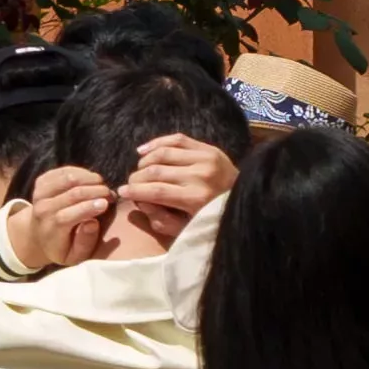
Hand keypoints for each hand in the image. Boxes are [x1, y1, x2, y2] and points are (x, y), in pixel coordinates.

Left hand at [5, 165, 116, 269]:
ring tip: (102, 186)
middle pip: (72, 194)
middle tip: (111, 194)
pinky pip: (63, 171)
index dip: (89, 207)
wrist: (37, 234)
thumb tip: (92, 222)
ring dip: (90, 179)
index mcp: (50, 228)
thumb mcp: (75, 256)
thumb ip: (85, 242)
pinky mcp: (41, 181)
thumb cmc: (63, 246)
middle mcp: (42, 209)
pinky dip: (80, 172)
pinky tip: (90, 180)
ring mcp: (40, 193)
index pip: (68, 216)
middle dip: (96, 191)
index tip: (107, 202)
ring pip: (68, 178)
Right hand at [117, 133, 240, 251]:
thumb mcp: (187, 229)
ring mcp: (206, 158)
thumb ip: (161, 219)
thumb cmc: (215, 220)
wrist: (248, 201)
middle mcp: (200, 175)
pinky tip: (143, 151)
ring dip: (144, 161)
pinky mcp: (209, 148)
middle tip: (131, 183)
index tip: (121, 192)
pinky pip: (176, 139)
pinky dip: (156, 143)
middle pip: (155, 171)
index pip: (155, 191)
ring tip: (139, 170)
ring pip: (163, 153)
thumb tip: (140, 201)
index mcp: (196, 198)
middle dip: (136, 177)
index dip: (133, 190)